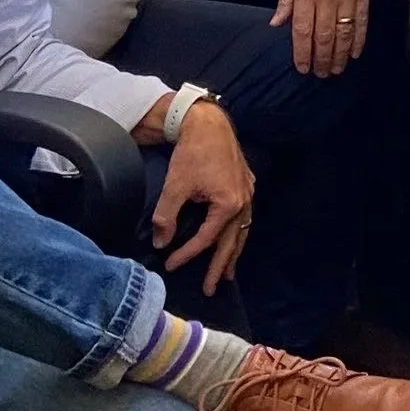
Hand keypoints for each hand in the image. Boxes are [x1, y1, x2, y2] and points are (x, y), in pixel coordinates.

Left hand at [152, 100, 254, 293]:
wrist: (208, 123)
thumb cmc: (192, 152)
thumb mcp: (175, 185)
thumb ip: (167, 216)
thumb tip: (161, 241)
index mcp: (228, 204)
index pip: (206, 238)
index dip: (188, 254)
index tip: (171, 264)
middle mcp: (243, 201)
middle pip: (231, 242)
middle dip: (219, 267)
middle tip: (210, 288)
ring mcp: (248, 193)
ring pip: (242, 231)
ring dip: (233, 253)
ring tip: (227, 272)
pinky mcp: (246, 184)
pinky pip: (244, 217)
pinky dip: (237, 233)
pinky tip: (234, 236)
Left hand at [273, 0, 378, 75]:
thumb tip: (277, 23)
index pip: (302, 30)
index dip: (302, 52)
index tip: (303, 68)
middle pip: (324, 36)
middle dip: (322, 59)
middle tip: (322, 74)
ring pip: (344, 33)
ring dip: (340, 55)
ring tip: (337, 69)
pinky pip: (362, 21)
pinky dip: (359, 39)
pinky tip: (356, 52)